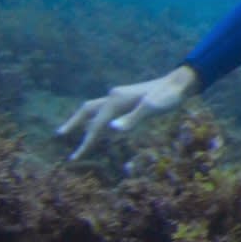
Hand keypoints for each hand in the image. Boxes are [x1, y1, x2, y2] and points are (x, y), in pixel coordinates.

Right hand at [57, 65, 196, 159]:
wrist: (180, 83)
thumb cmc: (168, 97)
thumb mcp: (152, 109)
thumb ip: (133, 119)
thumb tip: (112, 130)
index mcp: (116, 100)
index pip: (96, 125)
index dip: (86, 142)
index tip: (75, 158)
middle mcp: (114, 96)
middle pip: (87, 110)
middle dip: (74, 123)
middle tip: (60, 134)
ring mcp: (120, 98)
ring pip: (96, 110)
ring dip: (85, 122)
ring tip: (74, 134)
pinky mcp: (127, 101)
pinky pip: (107, 112)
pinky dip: (99, 121)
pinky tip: (101, 130)